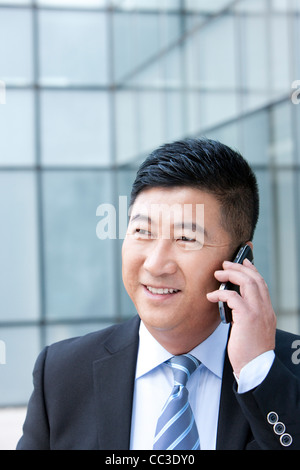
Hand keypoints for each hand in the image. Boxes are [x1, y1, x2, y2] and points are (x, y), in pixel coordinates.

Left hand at [207, 258, 276, 376]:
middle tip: (225, 264)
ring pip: (247, 283)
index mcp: (266, 310)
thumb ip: (246, 315)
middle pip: (255, 278)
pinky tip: (212, 296)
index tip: (242, 262)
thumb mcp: (252, 329)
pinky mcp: (247, 318)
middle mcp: (265, 308)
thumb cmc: (250, 352)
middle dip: (239, 268)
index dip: (252, 270)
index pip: (261, 283)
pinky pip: (233, 297)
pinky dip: (221, 294)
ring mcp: (257, 312)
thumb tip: (232, 305)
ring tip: (218, 274)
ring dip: (231, 275)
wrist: (256, 368)